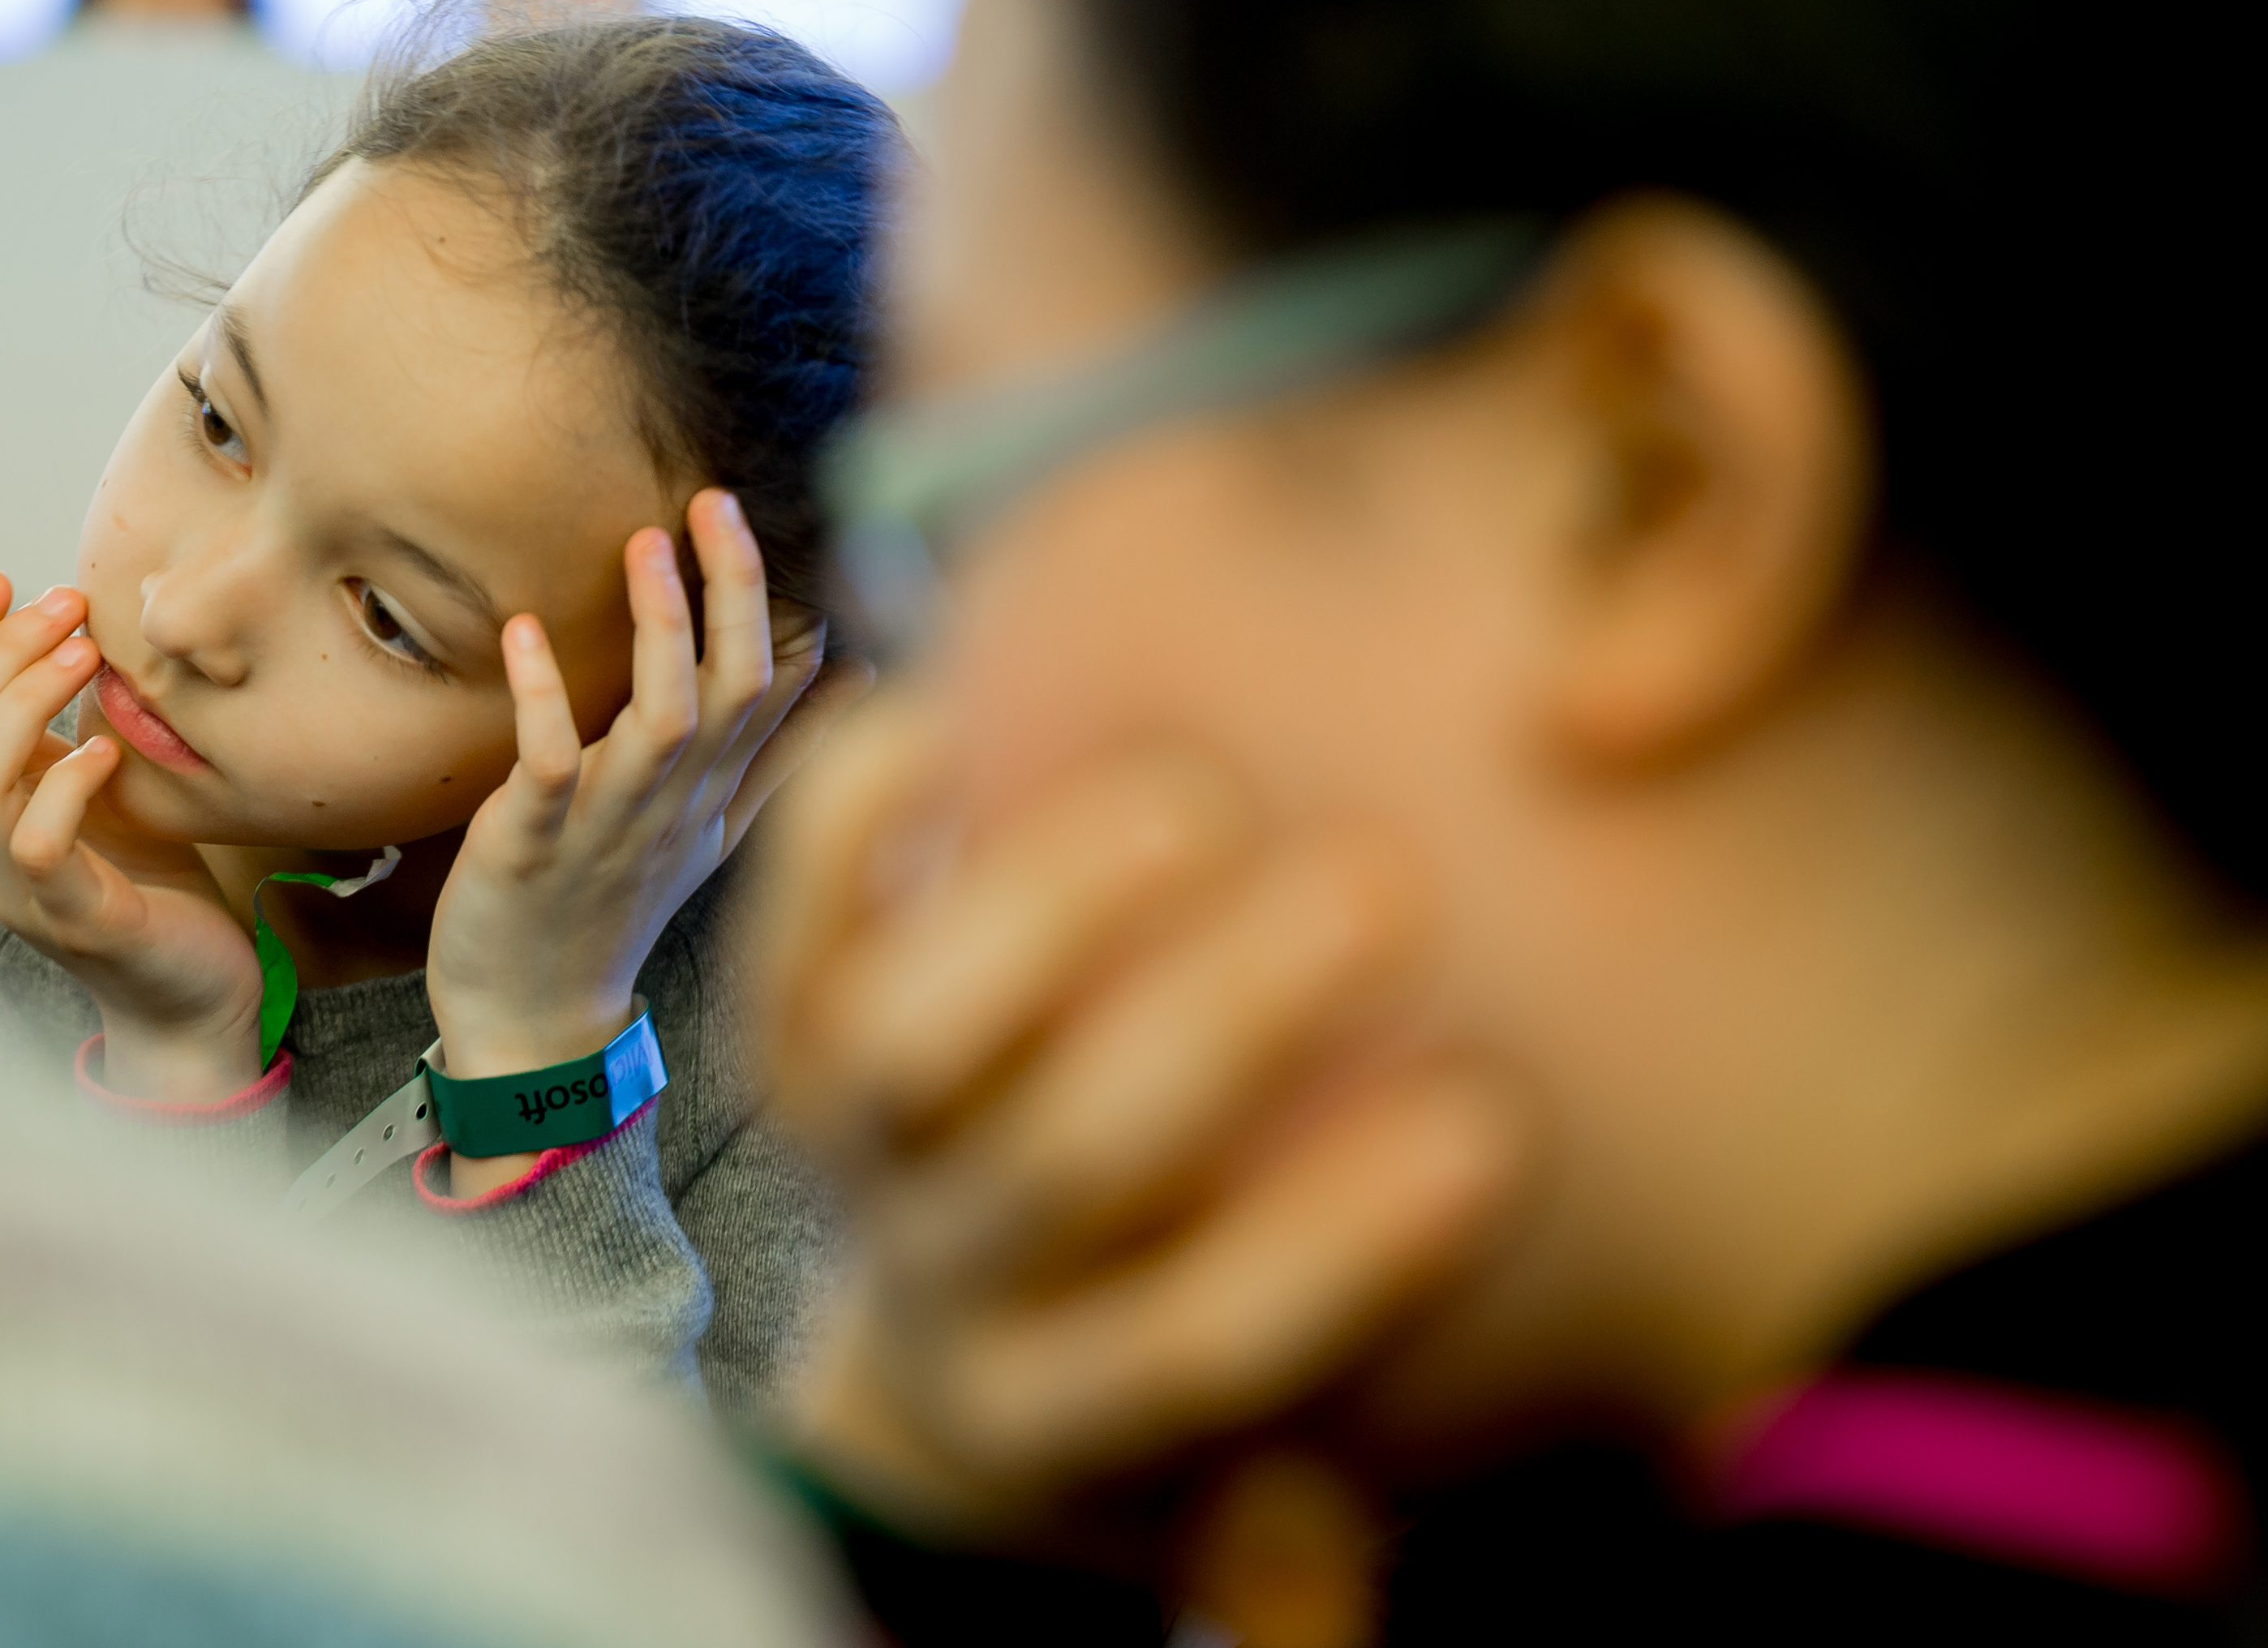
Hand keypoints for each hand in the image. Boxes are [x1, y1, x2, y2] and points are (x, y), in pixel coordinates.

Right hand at [0, 571, 261, 1098]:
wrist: (189, 988)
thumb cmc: (139, 873)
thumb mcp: (78, 778)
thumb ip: (35, 721)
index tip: (2, 578)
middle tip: (65, 603)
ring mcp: (9, 887)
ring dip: (26, 699)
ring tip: (86, 655)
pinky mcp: (69, 919)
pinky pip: (36, 844)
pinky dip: (66, 784)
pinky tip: (106, 751)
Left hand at [424, 490, 871, 1084]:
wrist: (535, 1021)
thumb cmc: (613, 908)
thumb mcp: (715, 829)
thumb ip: (781, 752)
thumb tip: (861, 676)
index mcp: (717, 793)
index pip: (781, 691)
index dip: (787, 605)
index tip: (783, 516)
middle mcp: (678, 803)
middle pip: (736, 688)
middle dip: (734, 592)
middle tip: (714, 501)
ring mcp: (610, 824)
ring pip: (663, 720)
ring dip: (661, 629)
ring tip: (648, 544)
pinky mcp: (532, 842)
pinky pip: (550, 761)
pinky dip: (540, 694)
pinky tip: (523, 629)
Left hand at [752, 693, 1525, 1552]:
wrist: (956, 1357)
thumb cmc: (1170, 1362)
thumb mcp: (1241, 1481)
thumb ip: (1292, 1535)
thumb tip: (1332, 1565)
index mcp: (1067, 1418)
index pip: (1203, 1343)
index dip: (1340, 1245)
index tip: (1491, 1121)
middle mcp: (941, 1288)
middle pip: (1062, 1163)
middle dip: (1221, 1019)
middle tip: (1384, 881)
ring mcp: (846, 1162)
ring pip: (903, 1042)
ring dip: (1043, 905)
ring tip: (1197, 792)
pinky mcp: (776, 1046)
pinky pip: (783, 928)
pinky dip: (845, 821)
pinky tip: (940, 706)